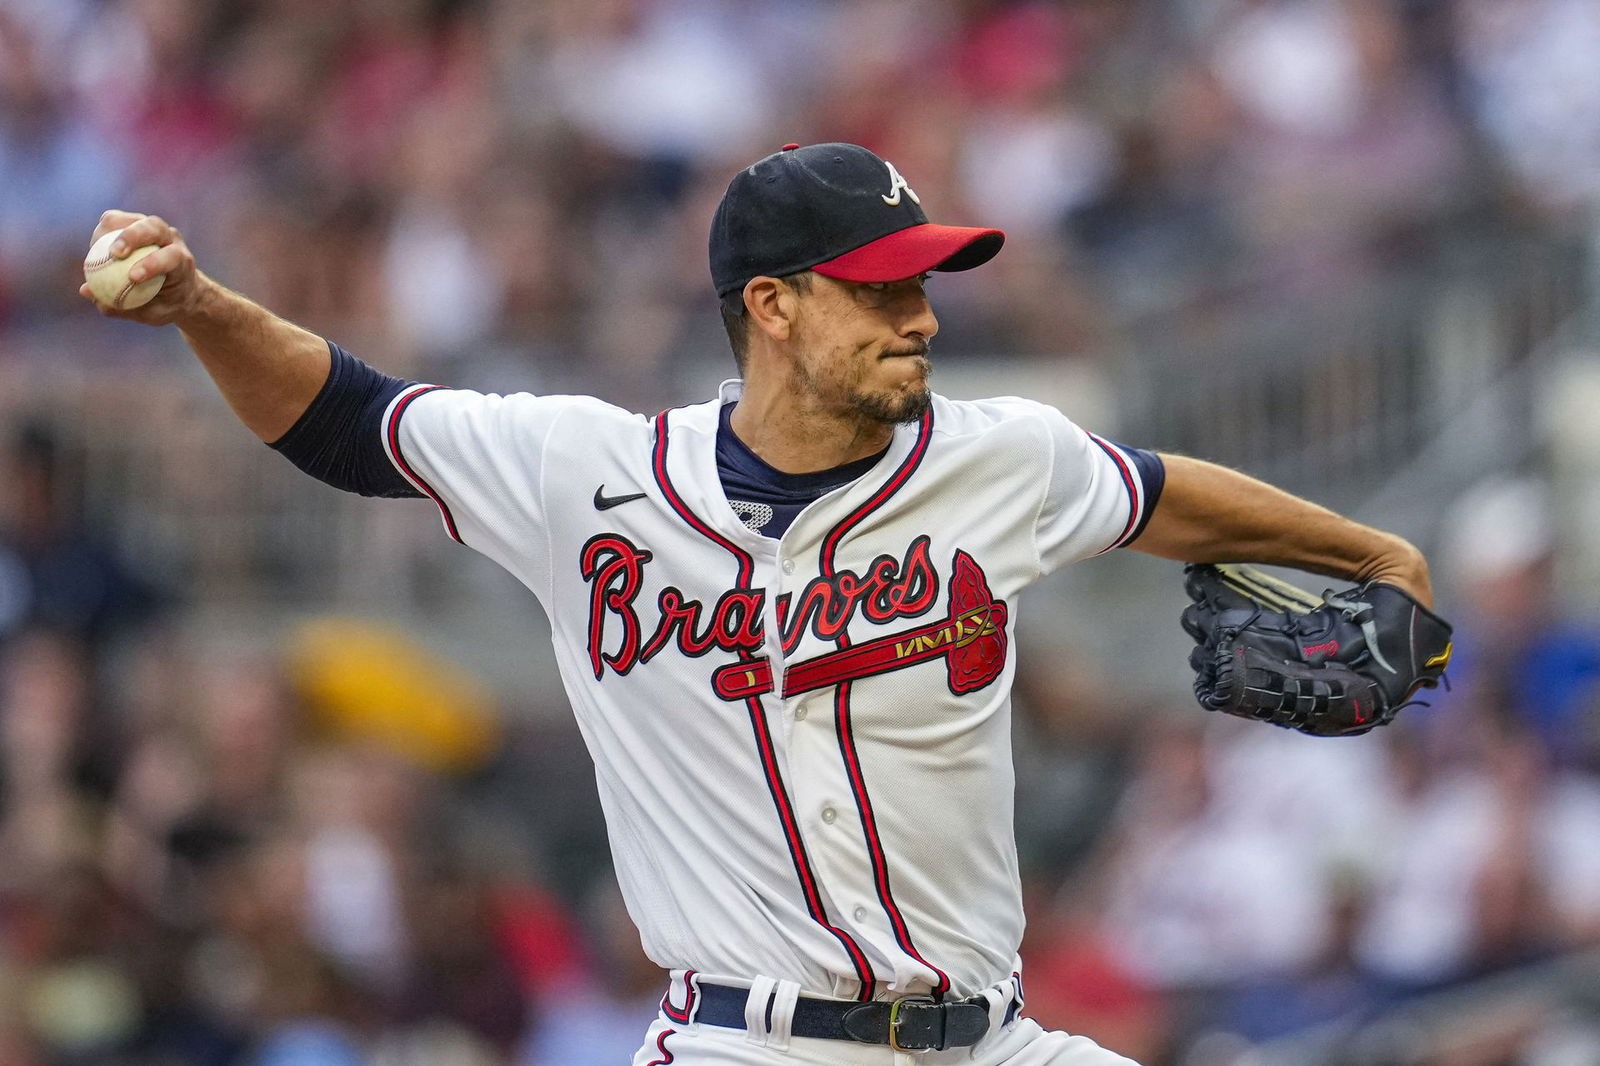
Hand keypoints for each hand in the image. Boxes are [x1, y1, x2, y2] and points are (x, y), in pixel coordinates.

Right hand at [78, 211, 207, 326]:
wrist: (182, 290)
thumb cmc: (167, 304)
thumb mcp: (151, 314)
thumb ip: (121, 306)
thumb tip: (86, 291)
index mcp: (183, 263)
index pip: (172, 257)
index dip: (153, 264)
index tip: (133, 277)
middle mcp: (172, 240)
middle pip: (154, 227)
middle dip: (132, 236)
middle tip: (113, 253)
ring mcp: (157, 230)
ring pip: (134, 220)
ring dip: (112, 230)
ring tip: (94, 249)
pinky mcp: (139, 224)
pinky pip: (118, 221)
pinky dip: (103, 230)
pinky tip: (93, 247)